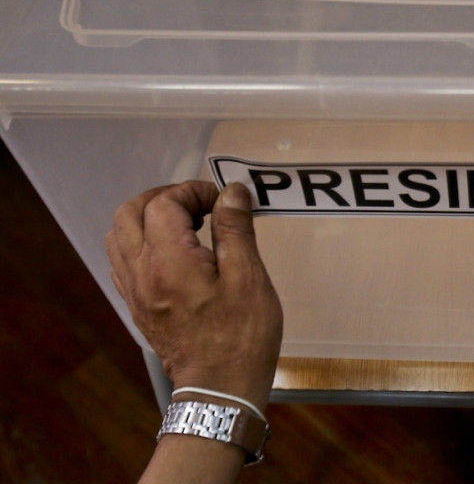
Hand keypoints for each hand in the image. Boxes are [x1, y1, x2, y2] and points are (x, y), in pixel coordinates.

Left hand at [105, 181, 282, 411]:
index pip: (164, 203)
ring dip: (147, 218)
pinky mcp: (137, 306)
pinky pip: (123, 261)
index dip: (193, 192)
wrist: (220, 387)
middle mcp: (141, 272)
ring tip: (185, 224)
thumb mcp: (248, 276)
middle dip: (163, 198)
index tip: (222, 201)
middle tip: (198, 204)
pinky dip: (142, 243)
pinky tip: (173, 252)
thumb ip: (235, 228)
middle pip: (129, 213)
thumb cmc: (241, 335)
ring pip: (119, 235)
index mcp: (168, 260)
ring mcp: (134, 291)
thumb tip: (231, 192)